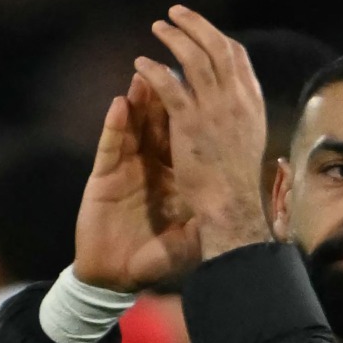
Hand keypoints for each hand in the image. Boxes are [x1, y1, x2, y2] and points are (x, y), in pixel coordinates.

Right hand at [73, 73, 201, 291]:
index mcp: (172, 178)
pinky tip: (121, 104)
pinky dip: (115, 125)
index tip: (206, 90)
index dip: (193, 116)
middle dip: (167, 95)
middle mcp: (149, 168)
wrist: (114, 276)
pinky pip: (110, 146)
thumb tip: (239, 209)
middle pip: (159, 124)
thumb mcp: (187, 239)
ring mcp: (125, 170)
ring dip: (140, 100)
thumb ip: (208, 219)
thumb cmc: (150, 258)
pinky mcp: (102, 178)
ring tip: (145, 72)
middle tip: (175, 66)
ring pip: (133, 127)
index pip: (184, 140)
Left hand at [134, 5, 271, 259]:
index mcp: (252, 103)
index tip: (201, 31)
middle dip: (196, 25)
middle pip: (218, 47)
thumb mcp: (248, 140)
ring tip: (157, 28)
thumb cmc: (237, 183)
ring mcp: (215, 109)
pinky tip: (141, 64)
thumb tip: (235, 99)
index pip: (237, 57)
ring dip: (174, 38)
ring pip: (194, 58)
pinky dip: (155, 70)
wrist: (232, 207)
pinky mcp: (190, 123)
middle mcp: (237, 100)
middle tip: (176, 13)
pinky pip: (170, 85)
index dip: (217, 39)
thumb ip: (241, 115)